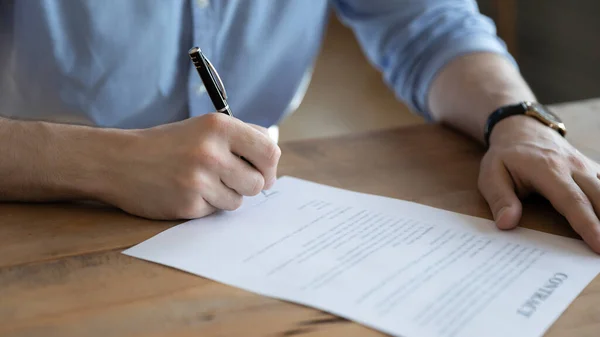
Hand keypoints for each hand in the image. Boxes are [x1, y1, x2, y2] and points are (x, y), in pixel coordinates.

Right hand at [101, 113, 280, 219]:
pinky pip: (215, 211)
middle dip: (249, 185)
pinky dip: (206, 205)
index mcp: (220, 126)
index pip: (270, 152)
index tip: (263, 173)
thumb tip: (273, 154)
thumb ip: (242, 136)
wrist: (120, 161)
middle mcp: (212, 151)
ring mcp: (200, 179)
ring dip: (226, 196)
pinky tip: (187, 192)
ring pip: (239, 200)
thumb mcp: (204, 127)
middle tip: (230, 179)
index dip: (270, 167)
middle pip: (259, 182)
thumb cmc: (168, 144)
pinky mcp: (189, 204)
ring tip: (202, 182)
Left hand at [478, 115, 599, 252]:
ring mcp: (586, 166)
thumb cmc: (506, 156)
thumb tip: (507, 223)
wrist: (522, 129)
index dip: (587, 224)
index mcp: (548, 170)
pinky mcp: (593, 169)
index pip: (572, 200)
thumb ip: (500, 199)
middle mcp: (573, 167)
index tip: (598, 246)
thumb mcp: (490, 174)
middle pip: (599, 197)